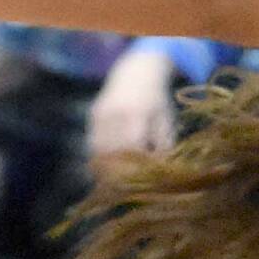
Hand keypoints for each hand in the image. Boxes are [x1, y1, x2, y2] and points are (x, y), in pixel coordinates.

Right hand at [88, 51, 178, 169]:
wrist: (137, 73)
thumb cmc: (156, 100)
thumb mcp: (165, 120)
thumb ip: (163, 145)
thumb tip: (159, 170)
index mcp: (136, 114)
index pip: (131, 147)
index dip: (134, 165)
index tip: (138, 179)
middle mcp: (115, 113)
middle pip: (111, 150)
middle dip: (117, 170)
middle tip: (123, 186)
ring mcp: (101, 113)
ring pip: (98, 148)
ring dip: (104, 165)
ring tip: (113, 180)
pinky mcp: (93, 114)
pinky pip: (92, 141)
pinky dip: (98, 155)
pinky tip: (106, 165)